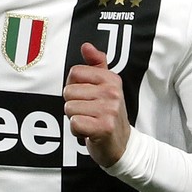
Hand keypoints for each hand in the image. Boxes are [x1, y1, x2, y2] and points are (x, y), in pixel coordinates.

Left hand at [64, 42, 130, 166]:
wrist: (122, 145)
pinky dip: (77, 132)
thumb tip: (86, 46)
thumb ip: (95, 65)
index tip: (86, 97)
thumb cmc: (108, 115)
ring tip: (90, 122)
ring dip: (75, 119)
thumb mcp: (106, 87)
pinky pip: (74, 123)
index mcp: (111, 79)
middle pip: (68, 91)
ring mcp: (110, 109)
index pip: (75, 72)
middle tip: (89, 113)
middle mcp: (112, 92)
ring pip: (69, 108)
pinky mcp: (104, 127)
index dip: (74, 87)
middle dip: (73, 105)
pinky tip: (89, 132)